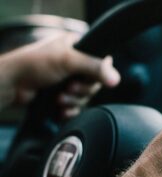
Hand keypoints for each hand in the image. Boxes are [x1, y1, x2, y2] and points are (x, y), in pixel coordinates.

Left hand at [0, 33, 119, 116]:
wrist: (12, 85)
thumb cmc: (35, 64)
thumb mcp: (68, 60)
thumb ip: (94, 67)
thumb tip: (116, 79)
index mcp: (77, 48)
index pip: (101, 63)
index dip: (97, 75)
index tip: (86, 79)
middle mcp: (75, 64)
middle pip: (94, 83)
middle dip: (82, 90)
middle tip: (69, 88)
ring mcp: (68, 81)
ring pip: (85, 97)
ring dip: (74, 101)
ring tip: (60, 98)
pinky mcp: (63, 95)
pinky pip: (76, 107)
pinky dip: (70, 110)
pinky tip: (61, 110)